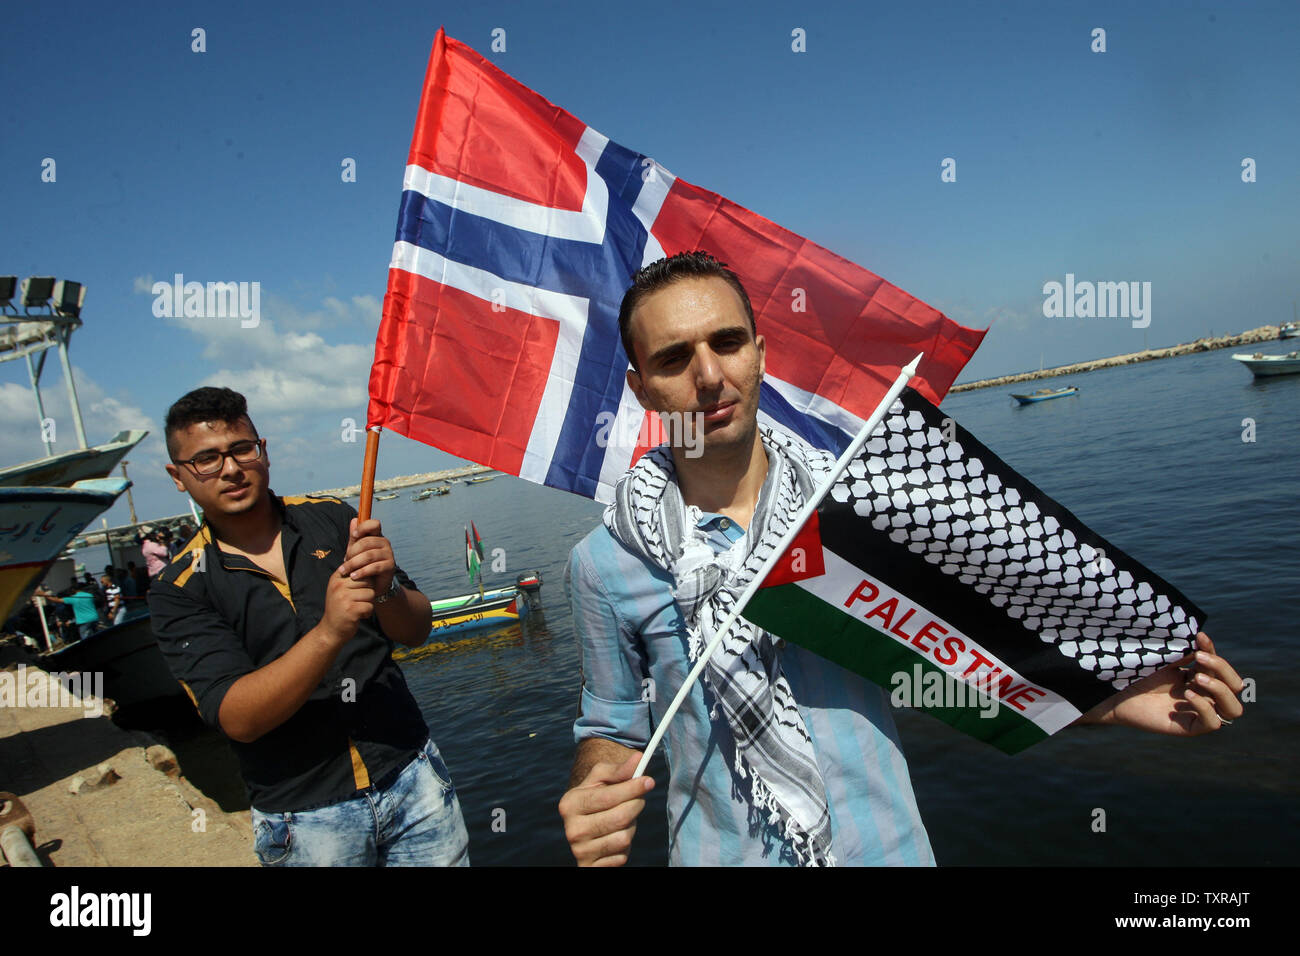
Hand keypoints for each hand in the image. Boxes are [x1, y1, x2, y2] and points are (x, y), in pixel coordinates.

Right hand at [319, 565, 374, 644]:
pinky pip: (370, 606)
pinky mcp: (350, 610)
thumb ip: (349, 576)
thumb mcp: (339, 589)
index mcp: (336, 578)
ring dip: (368, 603)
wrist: (330, 630)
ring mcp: (343, 598)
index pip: (360, 570)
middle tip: (359, 601)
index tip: (360, 589)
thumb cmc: (339, 607)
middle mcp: (338, 586)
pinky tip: (359, 616)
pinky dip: (368, 613)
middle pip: (368, 581)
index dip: (365, 581)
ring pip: (370, 594)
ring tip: (358, 608)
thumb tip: (362, 560)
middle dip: (368, 592)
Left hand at [340, 518, 394, 593]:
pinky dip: (362, 572)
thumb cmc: (362, 564)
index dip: (364, 527)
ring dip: (353, 564)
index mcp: (376, 536)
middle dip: (352, 552)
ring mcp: (389, 554)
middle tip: (344, 562)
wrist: (372, 584)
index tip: (354, 535)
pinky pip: (374, 567)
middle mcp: (384, 542)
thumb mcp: (356, 551)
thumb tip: (354, 520)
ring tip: (344, 571)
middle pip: (366, 542)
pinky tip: (353, 576)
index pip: (374, 524)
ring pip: (369, 555)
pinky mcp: (391, 566)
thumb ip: (354, 537)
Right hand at [558, 753, 652, 866]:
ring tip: (623, 821)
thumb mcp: (602, 779)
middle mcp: (572, 829)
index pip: (608, 796)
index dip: (632, 788)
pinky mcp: (589, 867)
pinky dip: (625, 848)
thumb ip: (619, 769)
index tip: (649, 781)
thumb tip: (638, 759)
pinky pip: (621, 858)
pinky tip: (616, 837)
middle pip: (619, 818)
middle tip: (638, 800)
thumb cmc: (597, 795)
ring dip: (631, 828)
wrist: (585, 823)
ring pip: (623, 838)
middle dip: (635, 806)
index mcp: (570, 803)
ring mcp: (579, 850)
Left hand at [1078, 632, 1243, 734]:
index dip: (1213, 650)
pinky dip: (1205, 707)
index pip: (1221, 667)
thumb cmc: (1136, 673)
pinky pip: (1213, 723)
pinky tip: (1187, 695)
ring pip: (1233, 709)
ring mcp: (1199, 714)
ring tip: (1196, 677)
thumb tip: (1202, 640)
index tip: (1198, 635)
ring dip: (1220, 690)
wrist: (1113, 692)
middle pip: (1236, 686)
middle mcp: (1204, 696)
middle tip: (1198, 658)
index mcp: (1200, 678)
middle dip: (1223, 668)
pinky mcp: (1189, 728)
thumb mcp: (1164, 659)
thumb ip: (1185, 653)